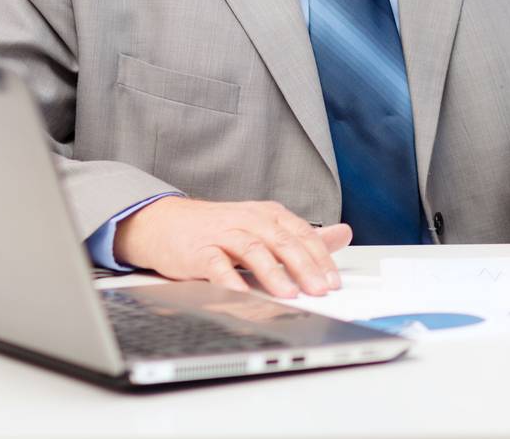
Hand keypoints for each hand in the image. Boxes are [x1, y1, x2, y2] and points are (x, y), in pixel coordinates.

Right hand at [113, 197, 351, 298]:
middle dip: (304, 267)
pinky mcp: (199, 250)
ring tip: (288, 294)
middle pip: (282, 241)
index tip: (333, 282)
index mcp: (270, 215)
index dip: (321, 258)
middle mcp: (249, 220)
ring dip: (273, 274)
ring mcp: (223, 234)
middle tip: (319, 290)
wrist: (166, 223)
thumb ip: (303, 235)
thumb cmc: (220, 229)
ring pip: (253, 250)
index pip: (302, 235)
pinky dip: (229, 280)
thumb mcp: (266, 227)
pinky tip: (240, 294)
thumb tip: (343, 234)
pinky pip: (215, 265)